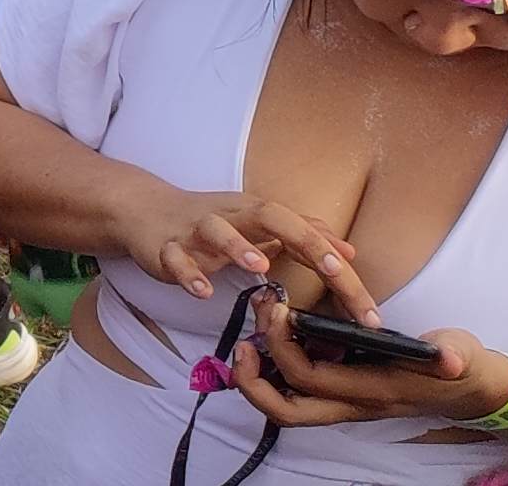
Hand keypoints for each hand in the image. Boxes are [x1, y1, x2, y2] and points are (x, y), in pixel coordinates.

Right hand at [120, 187, 357, 300]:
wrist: (144, 211)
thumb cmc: (211, 223)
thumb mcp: (259, 226)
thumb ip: (303, 237)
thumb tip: (348, 251)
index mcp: (257, 213)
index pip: (305, 230)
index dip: (335, 257)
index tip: (364, 297)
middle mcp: (231, 216)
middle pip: (272, 218)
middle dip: (306, 240)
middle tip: (335, 269)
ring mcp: (195, 231)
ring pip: (217, 230)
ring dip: (238, 246)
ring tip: (259, 265)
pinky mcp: (165, 248)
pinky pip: (175, 258)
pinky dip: (188, 273)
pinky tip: (202, 290)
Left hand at [236, 296, 507, 430]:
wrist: (469, 389)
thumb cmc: (458, 366)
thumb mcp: (460, 354)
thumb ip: (452, 355)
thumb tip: (449, 359)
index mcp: (373, 390)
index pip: (309, 378)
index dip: (283, 345)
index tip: (278, 310)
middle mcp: (352, 404)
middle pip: (285, 411)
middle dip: (252, 379)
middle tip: (243, 340)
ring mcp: (345, 404)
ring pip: (286, 407)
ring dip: (258, 378)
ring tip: (249, 339)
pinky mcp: (343, 395)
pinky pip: (297, 394)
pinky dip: (275, 372)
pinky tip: (272, 341)